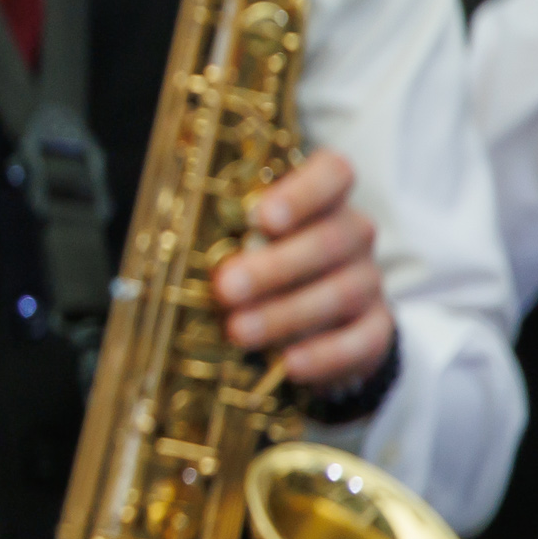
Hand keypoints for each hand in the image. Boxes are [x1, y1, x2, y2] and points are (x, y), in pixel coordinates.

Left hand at [219, 146, 393, 390]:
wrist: (309, 322)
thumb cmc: (258, 263)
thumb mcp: (236, 240)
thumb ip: (214, 232)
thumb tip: (162, 237)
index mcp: (321, 199)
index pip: (333, 174)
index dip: (303, 192)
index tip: (262, 217)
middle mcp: (351, 234)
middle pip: (331, 238)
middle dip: (275, 265)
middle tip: (227, 287)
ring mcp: (368, 280)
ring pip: (344, 290)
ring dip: (288, 313)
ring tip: (240, 331)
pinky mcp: (375, 328)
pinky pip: (363, 340)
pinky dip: (326, 354)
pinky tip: (289, 364)